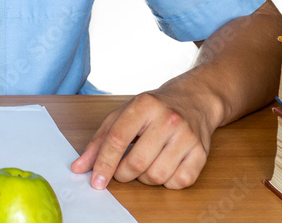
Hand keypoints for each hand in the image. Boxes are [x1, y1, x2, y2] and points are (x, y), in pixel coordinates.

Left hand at [70, 90, 215, 189]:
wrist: (193, 100)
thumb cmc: (153, 109)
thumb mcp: (122, 115)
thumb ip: (99, 141)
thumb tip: (80, 168)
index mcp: (143, 105)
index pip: (117, 139)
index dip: (104, 164)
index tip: (96, 181)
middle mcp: (167, 119)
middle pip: (136, 162)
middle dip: (123, 174)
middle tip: (122, 170)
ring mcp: (187, 136)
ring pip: (156, 176)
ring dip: (144, 179)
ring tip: (145, 164)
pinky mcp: (202, 152)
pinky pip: (179, 182)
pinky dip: (167, 182)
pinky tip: (164, 166)